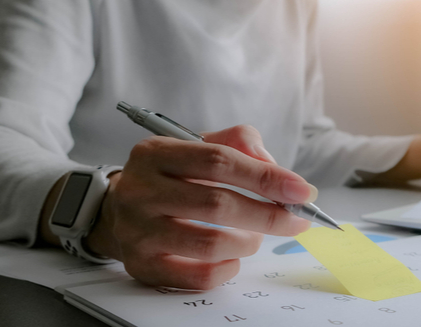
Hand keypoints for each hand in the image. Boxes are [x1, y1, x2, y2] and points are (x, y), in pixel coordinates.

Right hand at [83, 125, 314, 288]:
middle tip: (296, 219)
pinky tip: (233, 257)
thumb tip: (275, 169)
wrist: (118, 209)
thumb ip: (239, 143)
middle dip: (268, 215)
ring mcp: (137, 232)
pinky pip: (198, 276)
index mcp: (155, 153)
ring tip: (254, 235)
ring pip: (210, 244)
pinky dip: (228, 268)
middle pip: (217, 204)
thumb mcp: (197, 145)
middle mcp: (140, 191)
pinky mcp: (141, 266)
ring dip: (248, 242)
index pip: (218, 161)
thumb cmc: (172, 175)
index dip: (266, 177)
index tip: (302, 191)